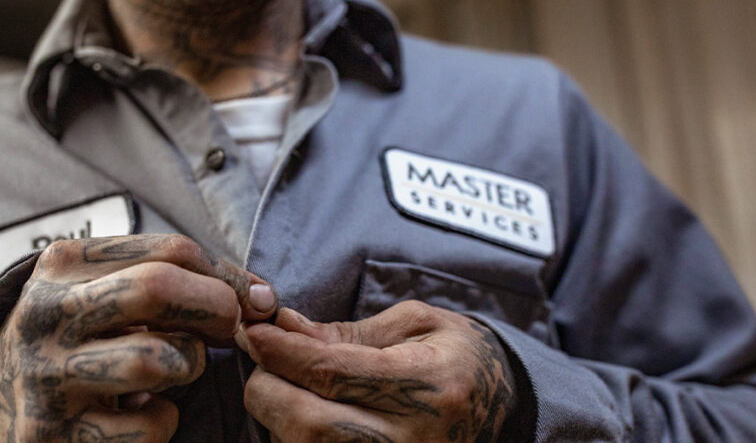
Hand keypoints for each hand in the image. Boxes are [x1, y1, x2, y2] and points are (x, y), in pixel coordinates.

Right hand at [0, 234, 277, 442]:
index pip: (171, 250)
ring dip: (187, 367)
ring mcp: (45, 376)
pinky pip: (149, 425)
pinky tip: (141, 414)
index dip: (227, 276)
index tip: (250, 301)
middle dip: (216, 309)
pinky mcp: (52, 436)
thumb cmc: (74, 341)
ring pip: (157, 360)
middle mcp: (46, 313)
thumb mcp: (105, 293)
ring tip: (172, 369)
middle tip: (229, 331)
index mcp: (62, 264)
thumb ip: (176, 282)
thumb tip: (264, 299)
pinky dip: (163, 420)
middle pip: (159, 289)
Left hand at [237, 301, 516, 442]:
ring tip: (287, 384)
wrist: (504, 407)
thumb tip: (283, 330)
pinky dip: (296, 437)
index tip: (251, 330)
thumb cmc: (457, 357)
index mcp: (430, 387)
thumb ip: (347, 333)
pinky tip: (304, 411)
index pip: (334, 374)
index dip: (281, 352)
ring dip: (278, 416)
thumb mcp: (416, 325)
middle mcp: (415, 440)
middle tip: (263, 358)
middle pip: (308, 423)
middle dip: (268, 387)